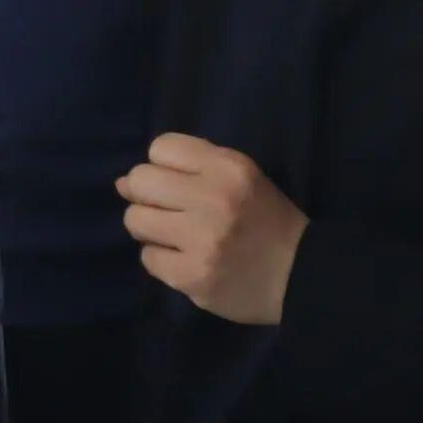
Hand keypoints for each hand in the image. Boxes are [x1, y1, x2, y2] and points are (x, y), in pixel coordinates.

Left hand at [116, 135, 306, 325]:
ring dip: (150, 229)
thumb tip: (122, 181)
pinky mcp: (192, 275)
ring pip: (135, 220)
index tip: (179, 184)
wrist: (301, 275)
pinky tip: (184, 260)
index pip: (160, 147)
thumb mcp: (240, 177)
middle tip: (168, 212)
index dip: (163, 166)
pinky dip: (161, 259)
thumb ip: (187, 169)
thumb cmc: (265, 219)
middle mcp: (213, 197)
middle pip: (140, 181)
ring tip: (175, 237)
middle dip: (146, 196)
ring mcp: (201, 239)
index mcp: (228, 167)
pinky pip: (147, 258)